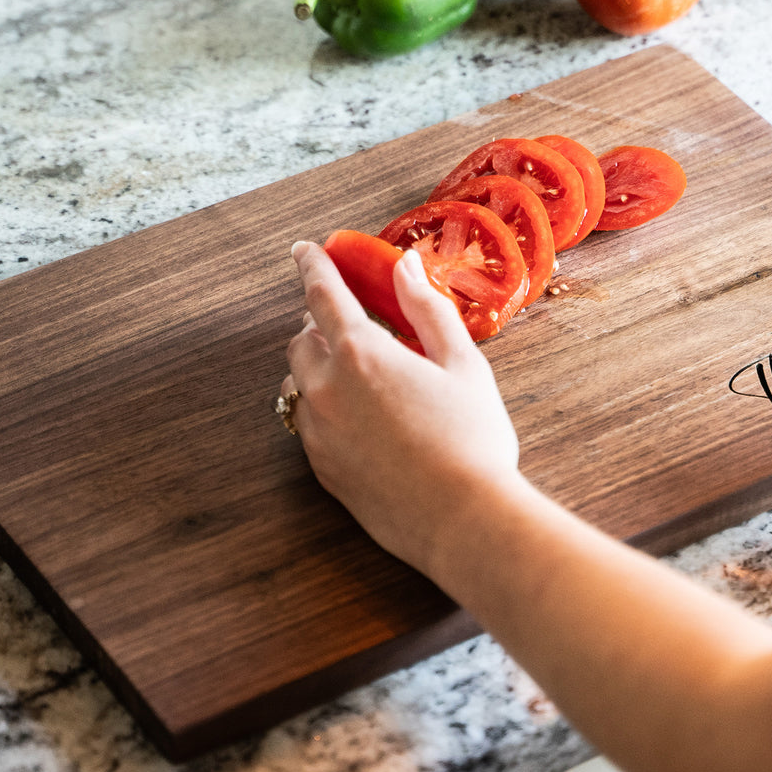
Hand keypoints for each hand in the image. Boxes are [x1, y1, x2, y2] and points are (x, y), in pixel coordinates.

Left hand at [283, 241, 519, 570]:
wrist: (462, 521)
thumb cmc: (471, 440)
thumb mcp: (462, 364)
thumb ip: (427, 309)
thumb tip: (404, 267)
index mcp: (361, 353)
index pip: (321, 294)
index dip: (312, 266)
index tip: (304, 250)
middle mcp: (326, 389)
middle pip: (301, 340)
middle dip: (319, 323)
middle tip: (352, 321)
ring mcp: (318, 432)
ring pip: (300, 383)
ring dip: (320, 367)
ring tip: (363, 374)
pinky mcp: (321, 469)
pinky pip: (311, 424)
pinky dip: (327, 408)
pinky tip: (367, 419)